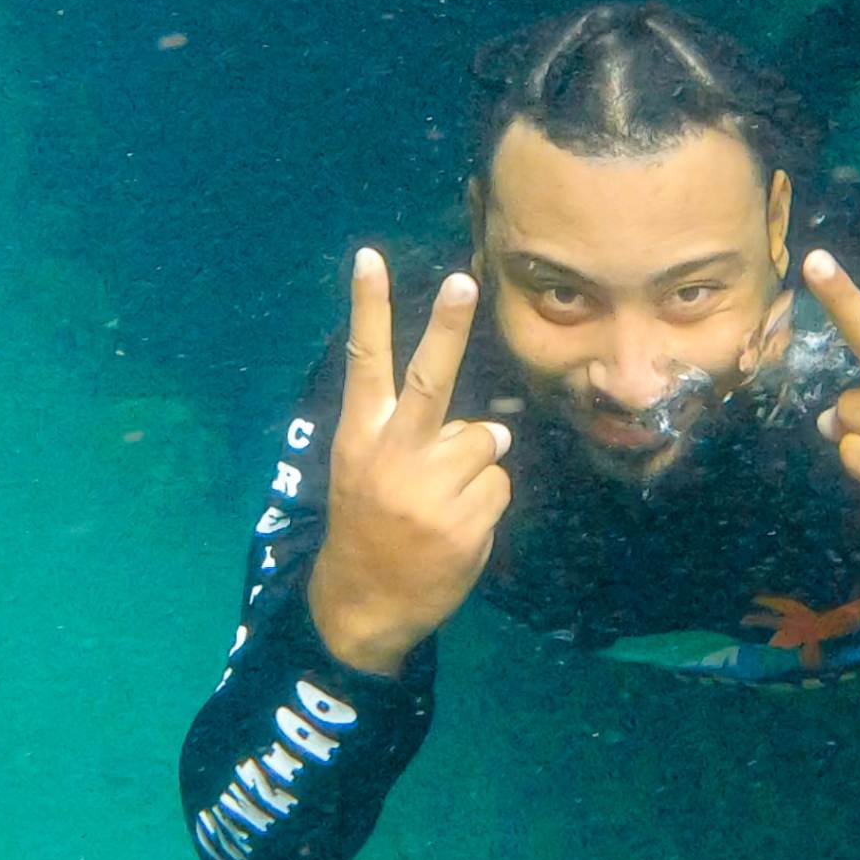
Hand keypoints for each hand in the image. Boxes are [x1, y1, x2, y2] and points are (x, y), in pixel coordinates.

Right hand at [304, 250, 513, 676]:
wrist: (364, 602)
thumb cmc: (370, 522)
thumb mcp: (365, 469)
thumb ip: (414, 435)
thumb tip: (492, 426)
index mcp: (360, 436)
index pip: (364, 361)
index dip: (368, 308)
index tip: (369, 257)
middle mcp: (391, 455)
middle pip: (429, 380)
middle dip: (447, 327)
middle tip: (463, 279)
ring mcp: (428, 490)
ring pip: (485, 441)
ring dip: (477, 465)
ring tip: (445, 498)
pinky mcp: (462, 522)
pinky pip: (500, 484)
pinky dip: (488, 501)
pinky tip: (457, 524)